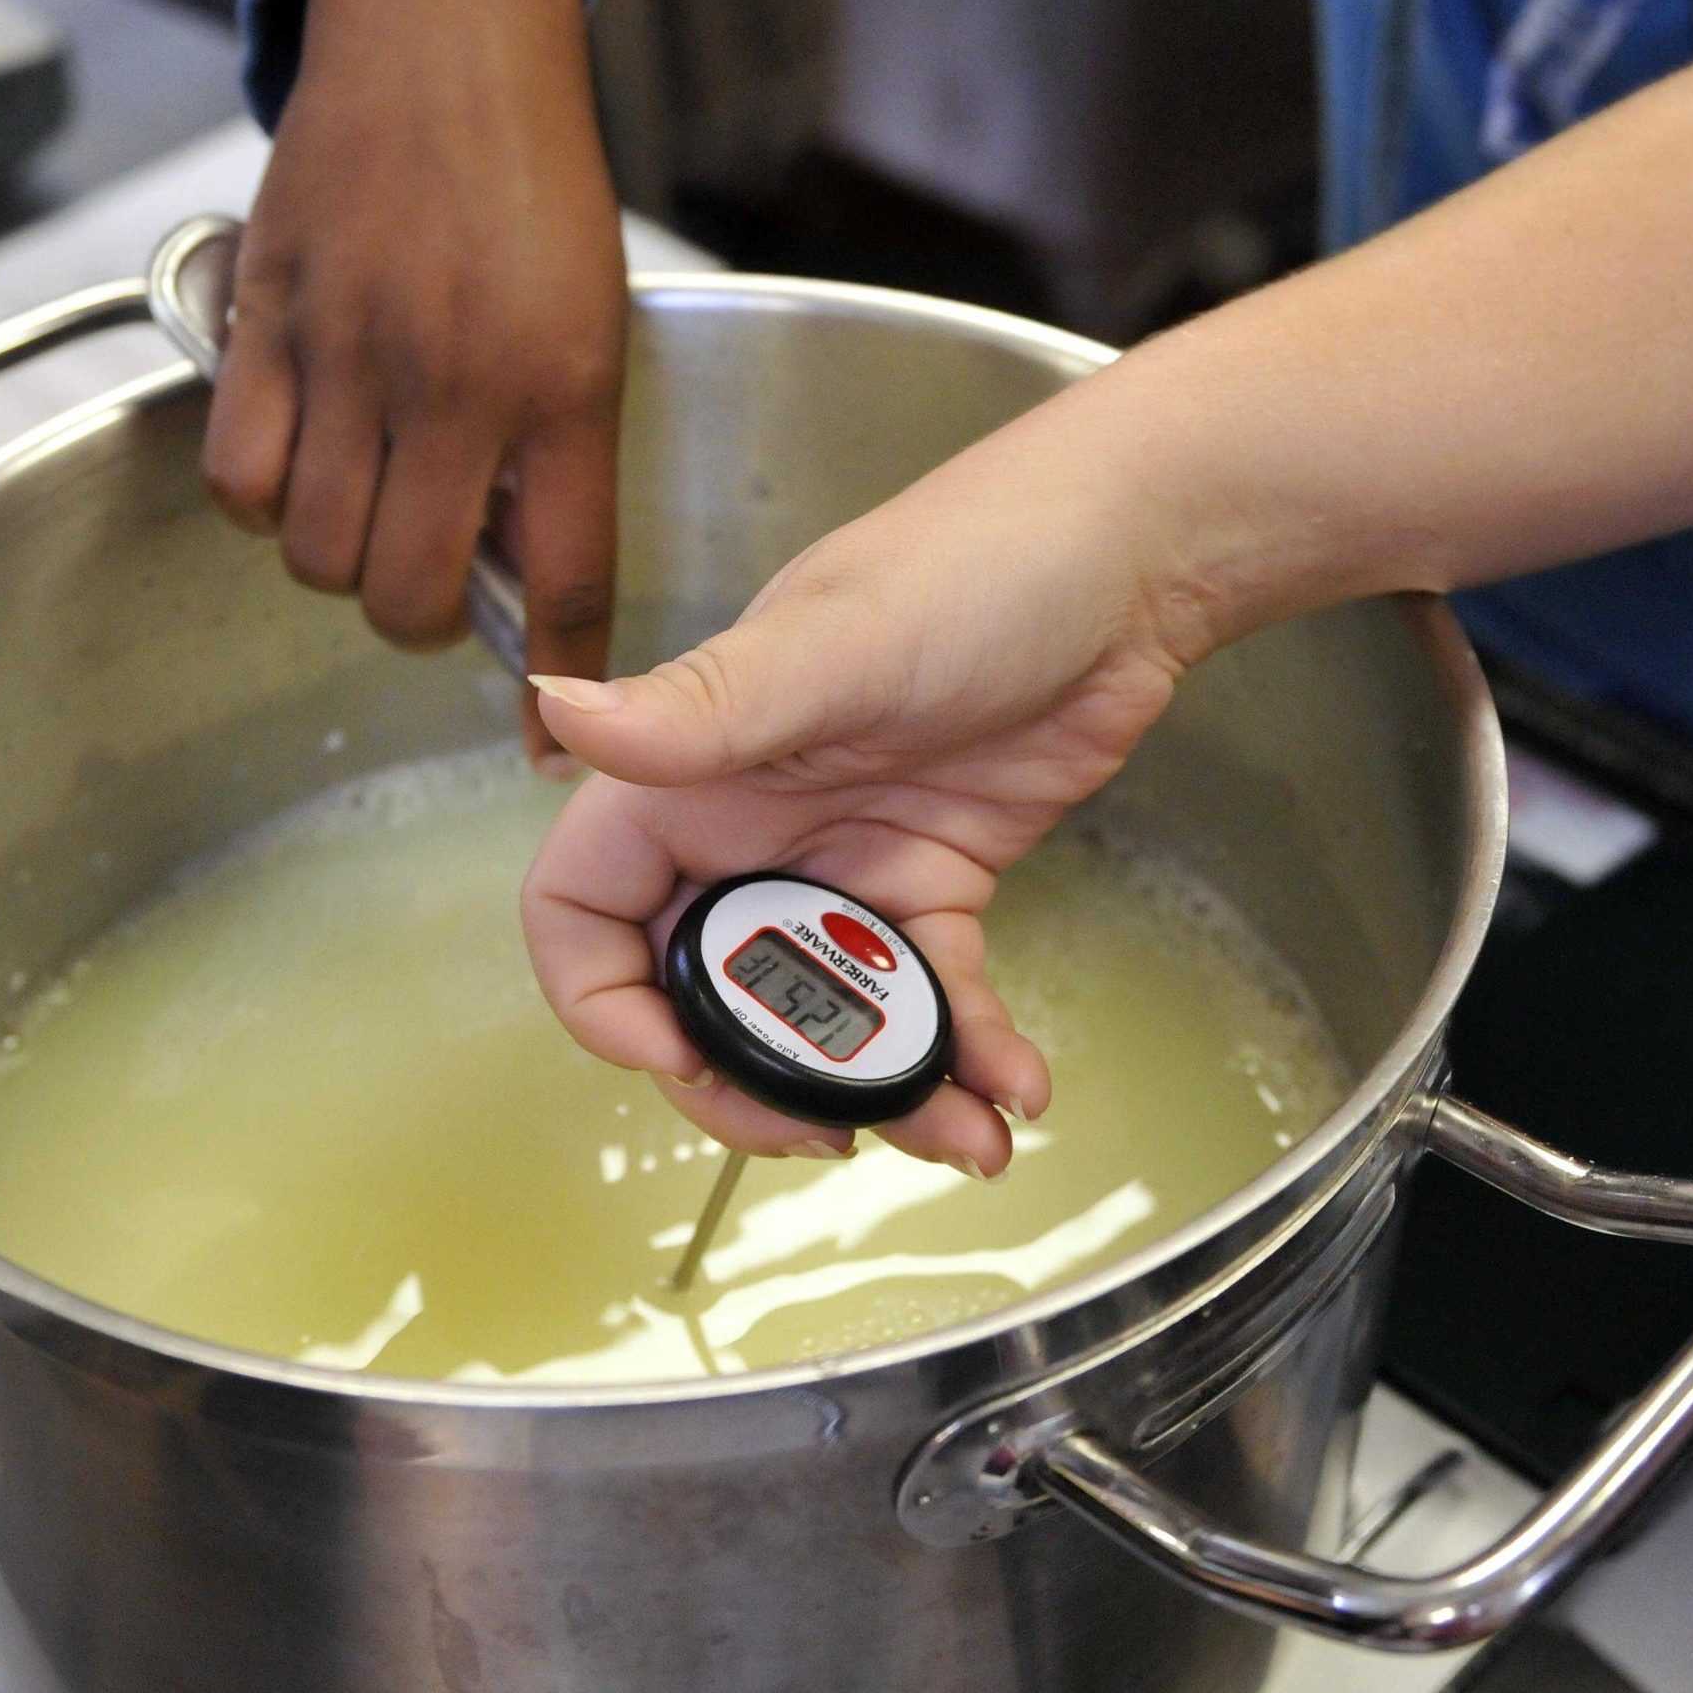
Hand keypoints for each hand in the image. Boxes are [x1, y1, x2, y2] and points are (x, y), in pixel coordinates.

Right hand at [204, 0, 626, 769]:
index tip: (547, 733)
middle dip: (419, 618)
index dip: (556, 681)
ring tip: (360, 514)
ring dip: (337, 563)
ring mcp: (349, 354)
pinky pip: (237, 477)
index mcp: (560, 388)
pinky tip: (293, 464)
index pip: (564, 581)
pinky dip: (259, 501)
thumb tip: (519, 570)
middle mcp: (453, 384)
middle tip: (429, 583)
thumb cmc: (531, 178)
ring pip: (315, 552)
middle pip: (408, 594)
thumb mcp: (590, 320)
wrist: (445, 41)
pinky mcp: (265, 324)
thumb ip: (556, 447)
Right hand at [520, 398, 1228, 1176]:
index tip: (678, 1058)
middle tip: (829, 1135)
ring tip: (965, 1135)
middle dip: (753, 1084)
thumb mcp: (836, 644)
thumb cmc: (977, 563)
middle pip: (700, 998)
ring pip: (823, 1017)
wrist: (1139, 556)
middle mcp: (750, 829)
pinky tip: (1018, 1089)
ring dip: (881, 1091)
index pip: (584, 910)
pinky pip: (931, 995)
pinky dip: (968, 1051)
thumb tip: (553, 709)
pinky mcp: (936, 880)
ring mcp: (844, 863)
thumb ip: (701, 708)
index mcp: (692, 773)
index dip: (602, 1001)